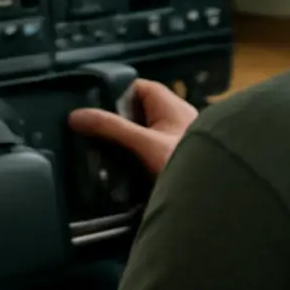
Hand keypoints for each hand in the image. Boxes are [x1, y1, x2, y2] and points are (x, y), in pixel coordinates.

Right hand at [69, 79, 198, 174]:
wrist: (214, 202)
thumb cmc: (185, 164)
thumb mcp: (144, 144)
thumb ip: (111, 128)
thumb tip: (76, 116)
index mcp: (171, 105)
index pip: (137, 88)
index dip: (113, 93)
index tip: (89, 105)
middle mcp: (175, 121)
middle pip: (137, 113)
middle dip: (114, 121)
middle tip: (86, 131)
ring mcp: (175, 144)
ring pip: (141, 136)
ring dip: (122, 143)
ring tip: (93, 151)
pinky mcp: (174, 165)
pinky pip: (146, 155)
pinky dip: (132, 160)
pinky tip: (114, 172)